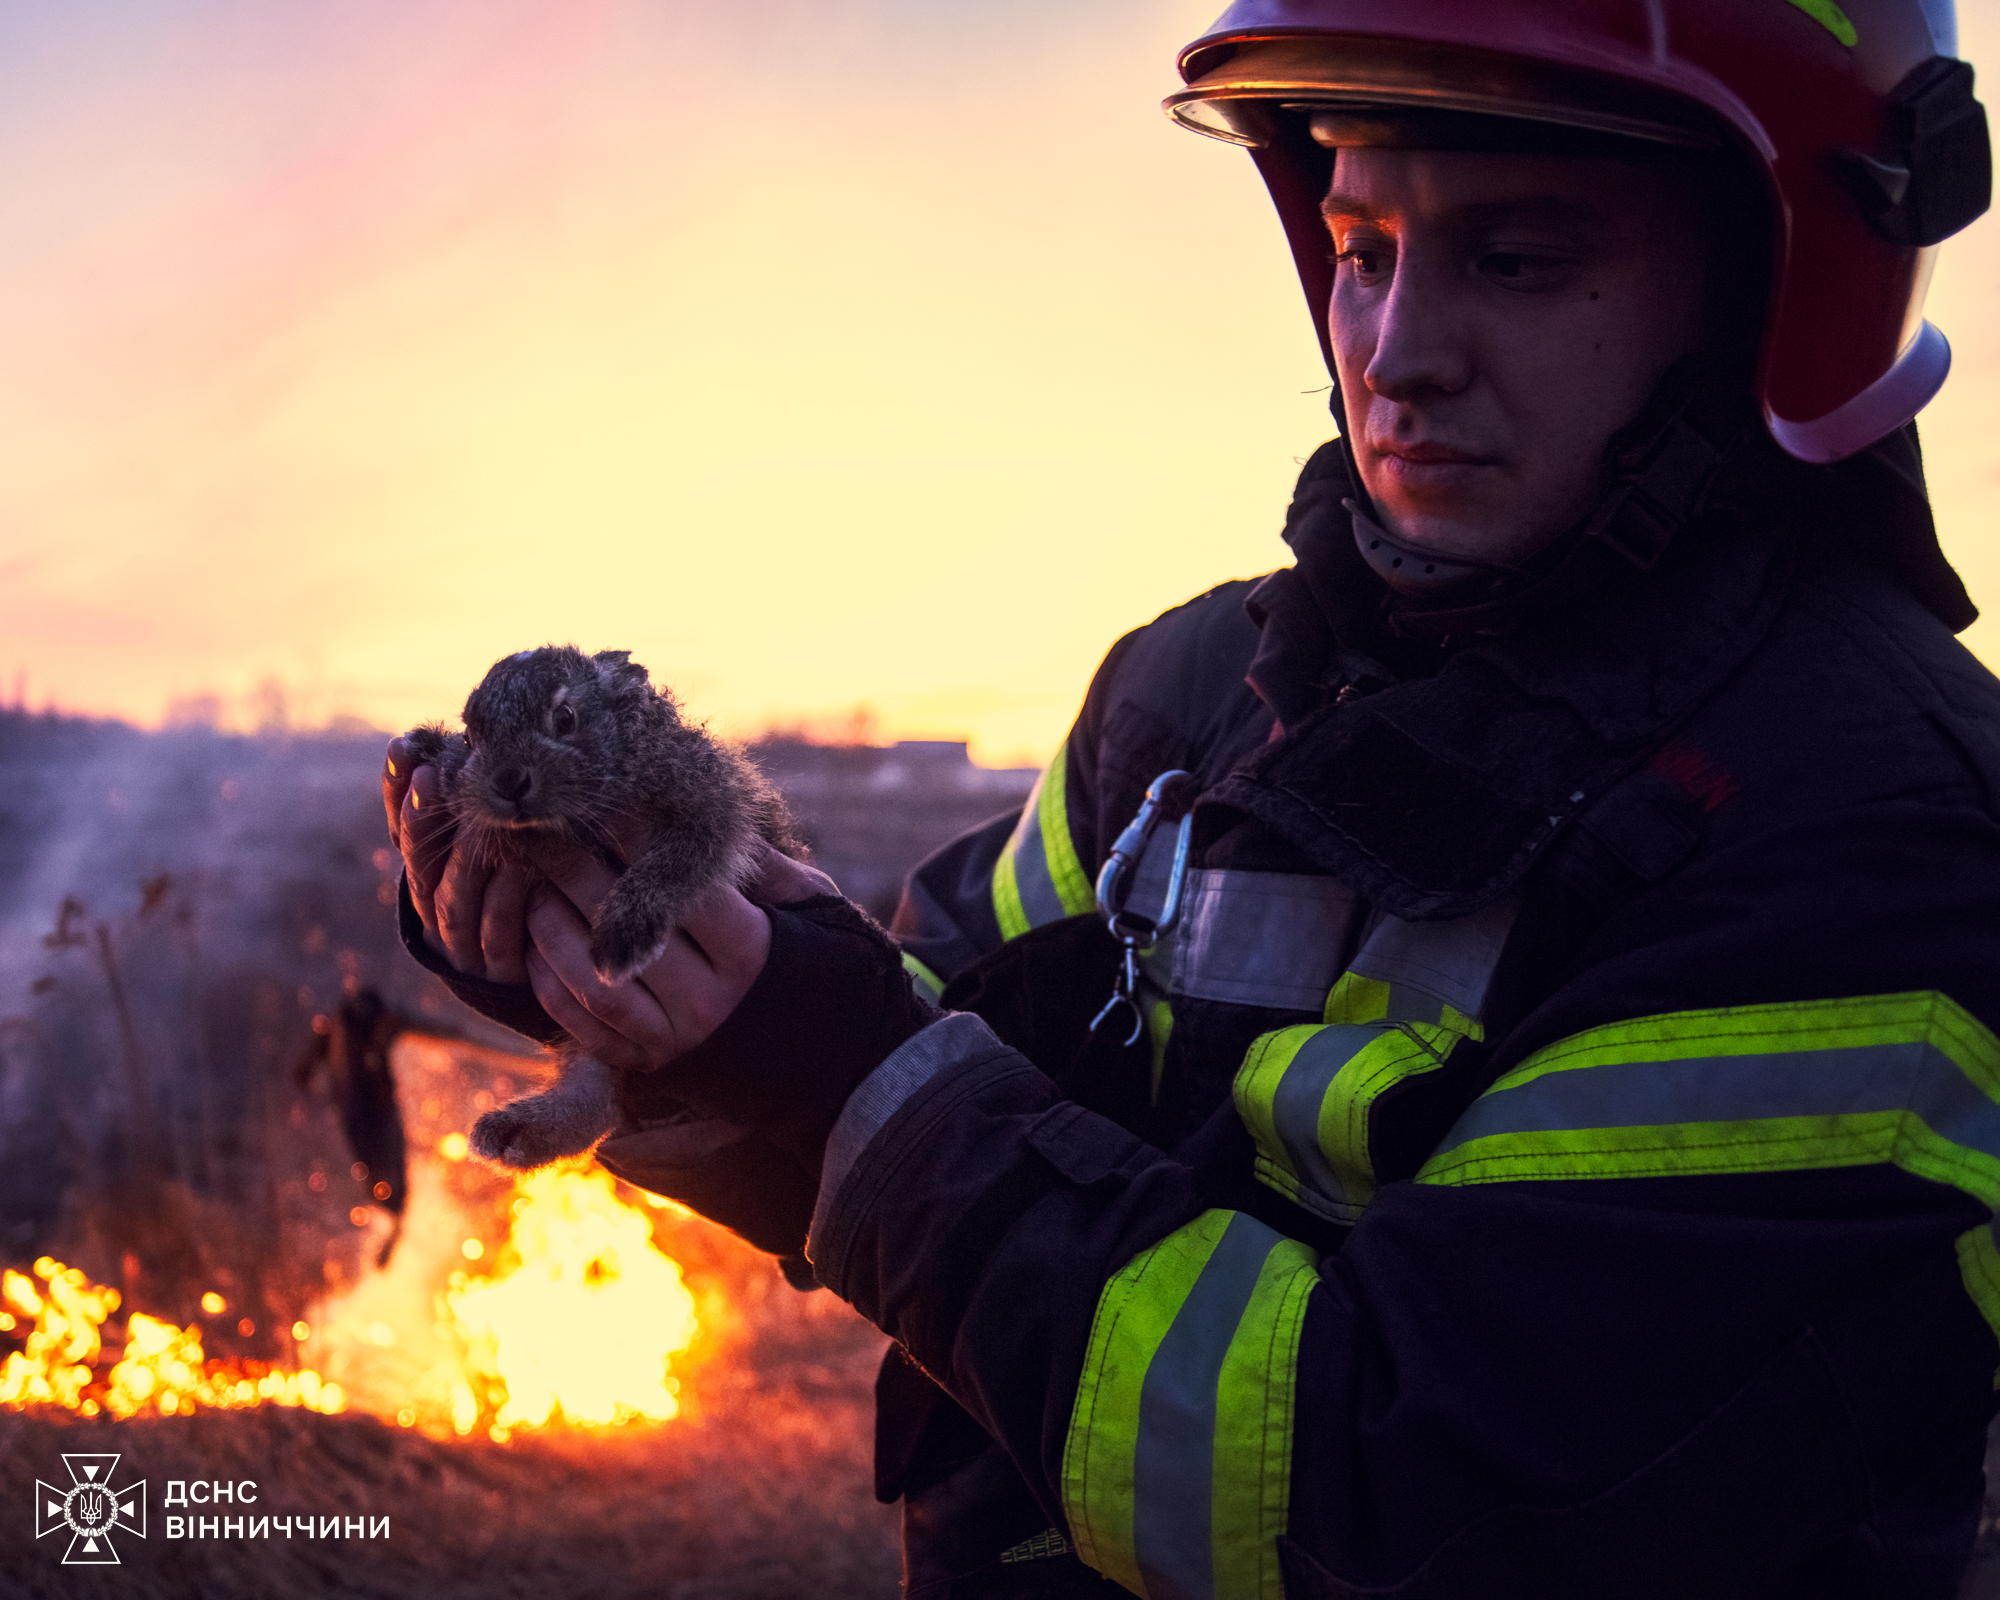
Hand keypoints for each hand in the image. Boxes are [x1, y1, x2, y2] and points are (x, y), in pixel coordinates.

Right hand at [381, 734, 533, 982]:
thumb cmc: (524, 877)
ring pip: (451, 901)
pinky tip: (523, 872)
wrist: (543, 960)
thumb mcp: (499, 832)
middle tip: (433, 778)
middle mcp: (435, 904)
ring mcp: (463, 941)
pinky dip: (508, 904)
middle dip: (421, 821)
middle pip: (418, 863)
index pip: (401, 827)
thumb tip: (436, 735)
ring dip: (465, 863)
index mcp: (428, 868)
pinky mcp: (498, 970)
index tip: (406, 748)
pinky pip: (497, 936)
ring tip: (483, 826)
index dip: (397, 792)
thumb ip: (473, 792)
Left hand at [522, 840, 837, 1069]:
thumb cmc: (826, 972)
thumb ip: (767, 867)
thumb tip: (720, 816)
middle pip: (625, 927)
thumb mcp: (815, 912)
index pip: (679, 888)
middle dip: (574, 873)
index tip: (603, 804)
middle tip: (542, 831)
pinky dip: (552, 986)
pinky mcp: (650, 1068)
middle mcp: (710, 1000)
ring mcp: (676, 1040)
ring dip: (551, 930)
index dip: (635, 843)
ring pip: (593, 981)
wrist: (836, 1072)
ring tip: (533, 886)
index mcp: (752, 952)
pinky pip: (586, 1028)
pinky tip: (537, 945)